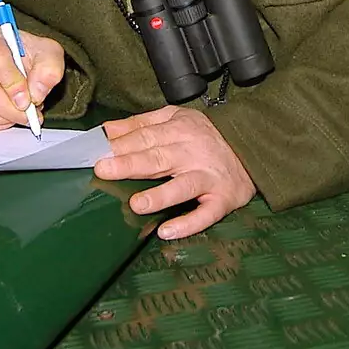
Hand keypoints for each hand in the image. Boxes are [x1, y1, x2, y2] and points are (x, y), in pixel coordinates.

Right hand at [0, 26, 65, 130]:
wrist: (6, 58)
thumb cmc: (23, 54)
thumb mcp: (47, 53)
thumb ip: (49, 69)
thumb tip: (37, 93)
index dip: (13, 85)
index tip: (27, 100)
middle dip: (10, 109)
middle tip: (29, 115)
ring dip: (2, 119)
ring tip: (18, 113)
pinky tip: (4, 117)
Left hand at [93, 106, 255, 240]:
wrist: (253, 148)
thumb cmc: (207, 136)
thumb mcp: (175, 118)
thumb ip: (141, 123)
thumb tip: (107, 130)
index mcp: (179, 130)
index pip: (145, 137)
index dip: (120, 145)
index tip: (95, 152)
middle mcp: (193, 153)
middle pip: (159, 159)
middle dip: (130, 164)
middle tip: (104, 169)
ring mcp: (208, 178)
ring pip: (183, 187)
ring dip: (161, 196)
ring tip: (138, 204)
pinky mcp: (222, 200)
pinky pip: (205, 214)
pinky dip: (188, 223)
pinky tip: (168, 230)